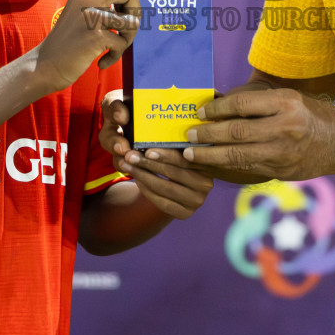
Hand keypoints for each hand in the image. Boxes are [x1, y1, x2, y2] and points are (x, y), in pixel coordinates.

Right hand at [33, 0, 138, 92]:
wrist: (45, 65)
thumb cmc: (69, 41)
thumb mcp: (80, 10)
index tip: (119, 10)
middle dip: (135, 12)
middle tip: (123, 28)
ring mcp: (90, 16)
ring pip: (133, 20)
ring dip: (129, 37)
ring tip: (114, 46)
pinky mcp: (94, 36)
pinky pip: (122, 43)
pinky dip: (115, 55)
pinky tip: (102, 61)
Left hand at [99, 95, 212, 219]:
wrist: (181, 187)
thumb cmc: (178, 159)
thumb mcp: (180, 147)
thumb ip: (175, 139)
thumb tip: (158, 120)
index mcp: (208, 163)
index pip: (185, 159)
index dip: (166, 154)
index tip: (146, 149)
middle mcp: (207, 184)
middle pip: (173, 173)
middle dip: (148, 163)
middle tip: (129, 155)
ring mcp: (197, 201)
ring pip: (165, 188)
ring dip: (142, 175)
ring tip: (126, 165)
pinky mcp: (186, 214)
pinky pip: (162, 202)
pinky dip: (147, 190)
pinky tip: (136, 179)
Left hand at [182, 88, 334, 181]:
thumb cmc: (309, 114)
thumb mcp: (287, 99)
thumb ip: (256, 103)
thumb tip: (218, 105)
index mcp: (285, 103)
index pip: (241, 104)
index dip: (217, 110)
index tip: (200, 112)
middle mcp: (284, 127)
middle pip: (236, 131)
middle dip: (208, 134)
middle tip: (189, 135)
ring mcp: (282, 152)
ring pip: (238, 155)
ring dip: (210, 156)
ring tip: (191, 154)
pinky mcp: (281, 171)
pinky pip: (247, 168)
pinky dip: (226, 167)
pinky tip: (212, 165)